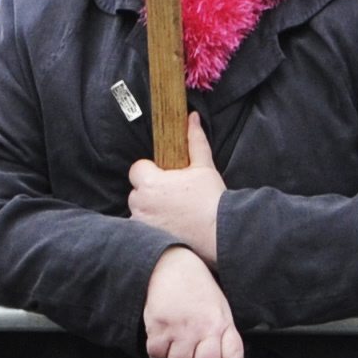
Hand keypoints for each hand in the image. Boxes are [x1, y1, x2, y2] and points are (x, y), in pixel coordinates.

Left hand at [123, 129, 226, 261]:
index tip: (166, 178)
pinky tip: (170, 228)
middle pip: (138, 190)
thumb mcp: (204, 167)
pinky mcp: (145, 239)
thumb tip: (192, 117)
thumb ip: (194, 140)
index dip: (151, 171)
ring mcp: (141, 223)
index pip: (138, 169)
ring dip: (150, 210)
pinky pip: (141, 229)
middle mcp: (140, 203)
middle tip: (174, 197)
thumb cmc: (212, 201)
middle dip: (151, 192)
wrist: (220, 234)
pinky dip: (151, 227)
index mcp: (150, 182)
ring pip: (139, 210)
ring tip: (174, 214)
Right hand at [139, 245, 244, 357]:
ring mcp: (181, 328)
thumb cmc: (198, 290)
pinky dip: (157, 357)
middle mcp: (204, 328)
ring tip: (175, 355)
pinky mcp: (159, 326)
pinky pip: (156, 356)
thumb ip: (222, 335)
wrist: (172, 266)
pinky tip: (162, 346)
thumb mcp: (219, 309)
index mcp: (223, 324)